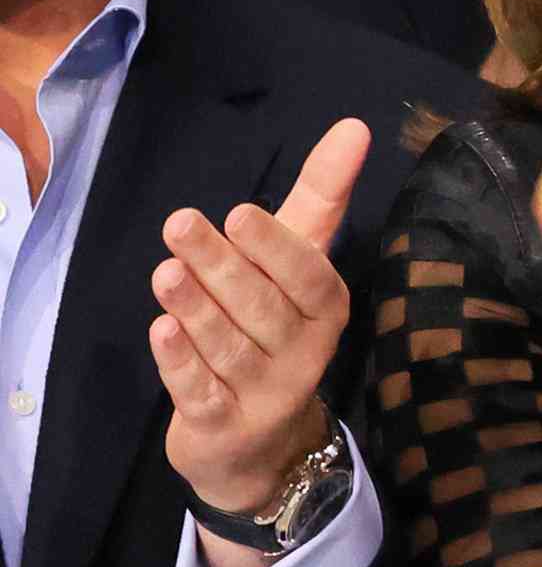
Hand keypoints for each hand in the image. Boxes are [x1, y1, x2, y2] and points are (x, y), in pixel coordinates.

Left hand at [153, 114, 369, 512]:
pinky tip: (161, 331)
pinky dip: (180, 363)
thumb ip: (322, 197)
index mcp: (325, 310)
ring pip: (229, 347)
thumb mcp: (297, 265)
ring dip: (196, 309)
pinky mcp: (223, 425)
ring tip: (164, 273)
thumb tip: (355, 126)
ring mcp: (265, 394)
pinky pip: (201, 391)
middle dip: (221, 267)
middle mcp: (304, 354)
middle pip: (262, 308)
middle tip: (179, 224)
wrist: (256, 440)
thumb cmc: (274, 329)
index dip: (276, 249)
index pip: (309, 278)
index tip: (239, 213)